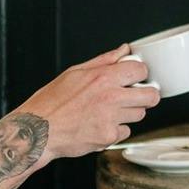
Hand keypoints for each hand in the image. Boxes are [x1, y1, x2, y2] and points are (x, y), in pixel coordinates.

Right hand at [21, 43, 161, 157]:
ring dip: (129, 112)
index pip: (141, 70)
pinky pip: (125, 132)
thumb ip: (104, 60)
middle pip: (151, 95)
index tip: (136, 77)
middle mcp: (110, 97)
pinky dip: (116, 130)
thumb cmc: (52, 102)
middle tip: (135, 96)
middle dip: (145, 94)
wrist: (37, 130)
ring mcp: (111, 119)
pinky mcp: (108, 137)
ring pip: (139, 115)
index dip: (140, 73)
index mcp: (103, 78)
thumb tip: (124, 50)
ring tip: (109, 111)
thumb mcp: (75, 72)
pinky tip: (101, 124)